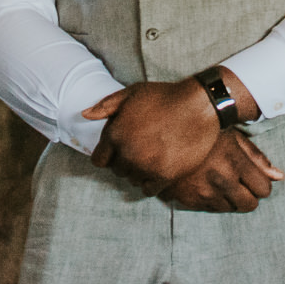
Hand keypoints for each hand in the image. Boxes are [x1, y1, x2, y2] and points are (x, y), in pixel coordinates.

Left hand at [82, 69, 260, 193]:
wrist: (199, 106)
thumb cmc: (165, 97)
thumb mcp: (132, 93)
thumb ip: (106, 106)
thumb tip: (85, 115)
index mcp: (115, 133)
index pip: (99, 160)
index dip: (108, 154)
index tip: (119, 150)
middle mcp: (127, 153)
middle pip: (117, 170)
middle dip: (124, 161)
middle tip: (141, 148)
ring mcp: (146, 166)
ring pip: (132, 180)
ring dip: (138, 172)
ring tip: (152, 156)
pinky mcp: (165, 176)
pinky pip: (148, 190)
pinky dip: (151, 182)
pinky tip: (159, 168)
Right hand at [160, 129, 284, 211]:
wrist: (164, 137)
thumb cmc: (205, 133)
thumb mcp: (233, 137)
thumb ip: (256, 157)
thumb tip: (279, 176)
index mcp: (234, 160)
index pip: (263, 188)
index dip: (261, 184)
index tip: (253, 177)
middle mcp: (222, 179)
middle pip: (250, 204)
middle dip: (249, 195)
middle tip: (240, 183)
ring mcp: (205, 192)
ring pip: (231, 208)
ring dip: (230, 198)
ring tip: (220, 181)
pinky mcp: (190, 201)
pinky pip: (212, 209)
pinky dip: (213, 200)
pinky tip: (206, 185)